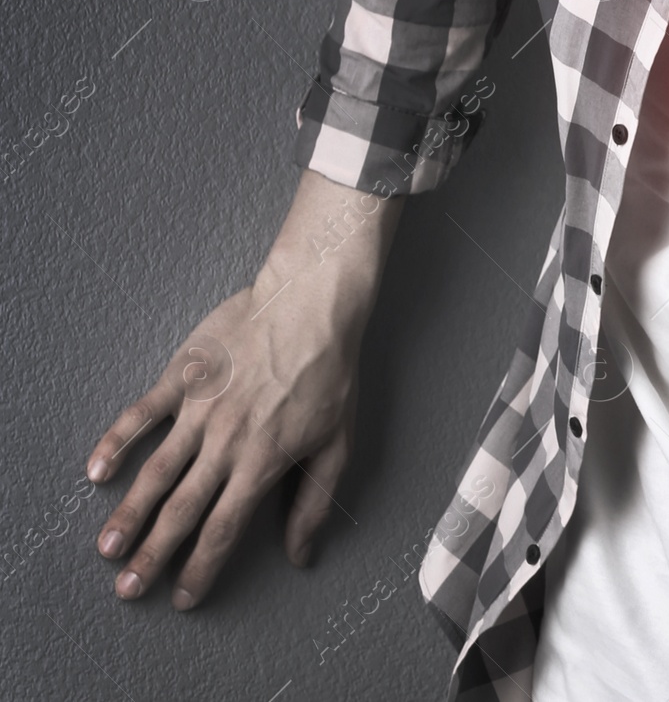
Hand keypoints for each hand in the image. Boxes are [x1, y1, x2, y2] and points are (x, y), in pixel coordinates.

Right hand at [82, 170, 393, 612]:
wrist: (311, 305)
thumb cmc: (330, 373)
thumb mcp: (337, 442)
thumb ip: (313, 500)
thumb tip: (302, 553)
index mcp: (263, 462)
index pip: (224, 530)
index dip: (201, 569)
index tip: (183, 598)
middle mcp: (225, 443)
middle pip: (182, 510)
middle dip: (154, 555)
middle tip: (128, 587)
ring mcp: (200, 409)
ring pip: (156, 471)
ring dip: (129, 513)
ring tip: (106, 546)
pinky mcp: (184, 377)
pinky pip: (143, 413)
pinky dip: (117, 442)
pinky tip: (96, 469)